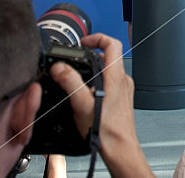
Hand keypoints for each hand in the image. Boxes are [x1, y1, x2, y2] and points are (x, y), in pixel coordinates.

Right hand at [50, 33, 153, 177]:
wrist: (119, 148)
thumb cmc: (106, 130)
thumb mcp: (82, 104)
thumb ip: (70, 82)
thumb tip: (60, 67)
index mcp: (115, 76)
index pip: (112, 43)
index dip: (96, 37)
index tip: (83, 42)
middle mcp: (123, 80)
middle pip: (109, 56)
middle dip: (90, 55)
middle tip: (76, 60)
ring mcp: (124, 89)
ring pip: (109, 70)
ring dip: (94, 69)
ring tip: (78, 78)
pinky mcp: (122, 99)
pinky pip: (111, 82)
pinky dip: (98, 81)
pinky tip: (87, 94)